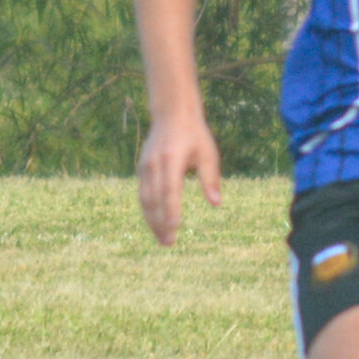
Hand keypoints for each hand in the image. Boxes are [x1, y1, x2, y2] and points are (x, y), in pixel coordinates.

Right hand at [137, 111, 222, 245]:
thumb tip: (216, 204)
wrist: (171, 114)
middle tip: (169, 243)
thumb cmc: (195, 135)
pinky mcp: (141, 170)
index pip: (170, 188)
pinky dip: (149, 212)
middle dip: (160, 223)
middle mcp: (154, 165)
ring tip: (163, 240)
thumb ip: (211, 179)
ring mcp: (144, 167)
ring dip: (152, 221)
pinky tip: (157, 225)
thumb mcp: (208, 153)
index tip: (175, 227)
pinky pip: (143, 195)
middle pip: (153, 199)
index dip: (170, 209)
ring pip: (145, 200)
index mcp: (171, 159)